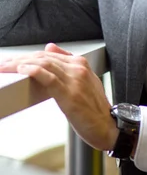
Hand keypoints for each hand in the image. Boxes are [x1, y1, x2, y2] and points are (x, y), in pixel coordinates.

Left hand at [0, 43, 117, 150]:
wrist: (109, 127)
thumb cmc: (95, 109)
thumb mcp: (84, 81)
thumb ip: (67, 63)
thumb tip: (50, 47)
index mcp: (81, 64)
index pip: (48, 54)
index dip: (28, 56)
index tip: (12, 61)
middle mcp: (78, 68)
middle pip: (43, 57)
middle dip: (20, 59)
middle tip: (3, 64)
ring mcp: (74, 80)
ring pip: (43, 64)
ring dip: (20, 64)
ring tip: (5, 67)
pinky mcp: (69, 93)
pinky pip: (48, 77)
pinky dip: (33, 71)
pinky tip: (22, 70)